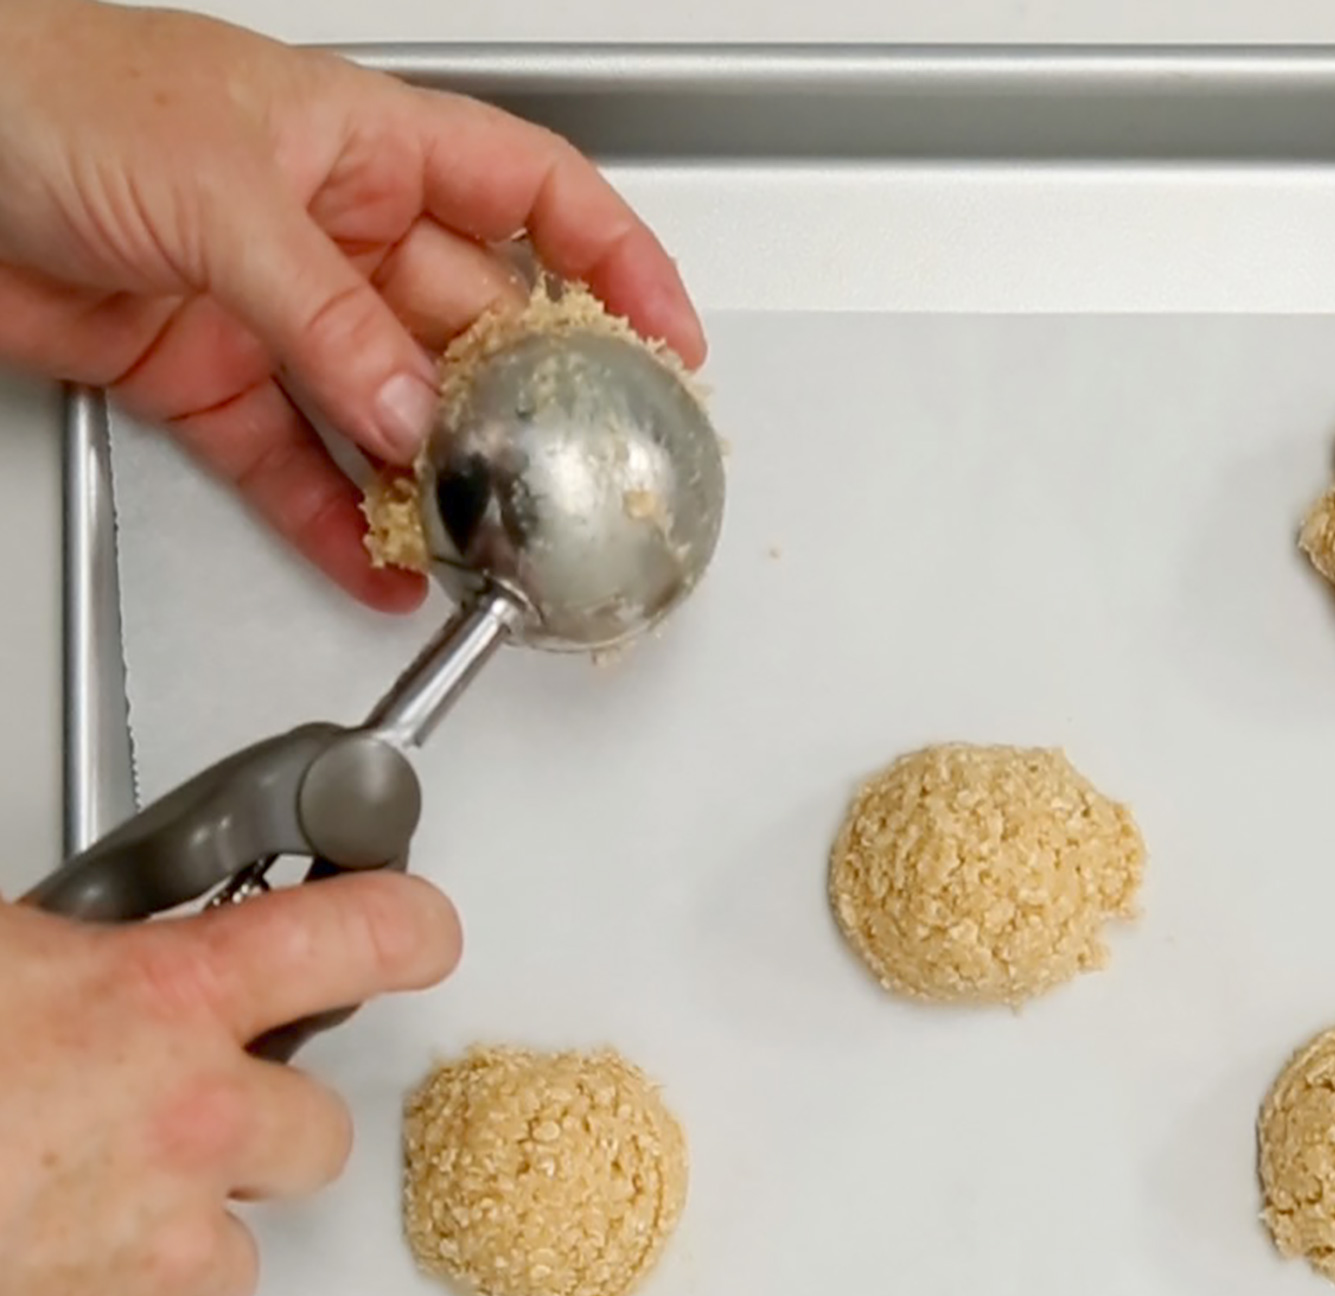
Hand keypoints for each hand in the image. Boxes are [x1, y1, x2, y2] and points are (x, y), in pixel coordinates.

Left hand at [0, 1, 703, 607]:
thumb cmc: (38, 88)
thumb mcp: (216, 190)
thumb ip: (325, 317)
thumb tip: (412, 411)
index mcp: (356, 140)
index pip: (528, 192)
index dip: (613, 262)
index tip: (668, 343)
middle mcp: (326, 227)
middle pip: (466, 325)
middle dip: (523, 405)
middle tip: (568, 477)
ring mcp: (269, 310)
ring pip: (389, 412)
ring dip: (436, 483)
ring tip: (481, 545)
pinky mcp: (203, 383)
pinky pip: (297, 469)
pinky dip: (337, 525)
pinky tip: (378, 565)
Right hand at [0, 874, 460, 1295]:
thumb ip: (61, 958)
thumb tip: (65, 953)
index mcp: (160, 1000)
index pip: (347, 940)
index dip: (398, 931)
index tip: (416, 935)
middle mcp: (192, 1124)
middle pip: (316, 1132)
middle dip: (255, 1129)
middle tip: (163, 1117)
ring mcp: (166, 1248)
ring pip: (240, 1256)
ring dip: (180, 1238)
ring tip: (69, 1209)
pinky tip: (42, 1285)